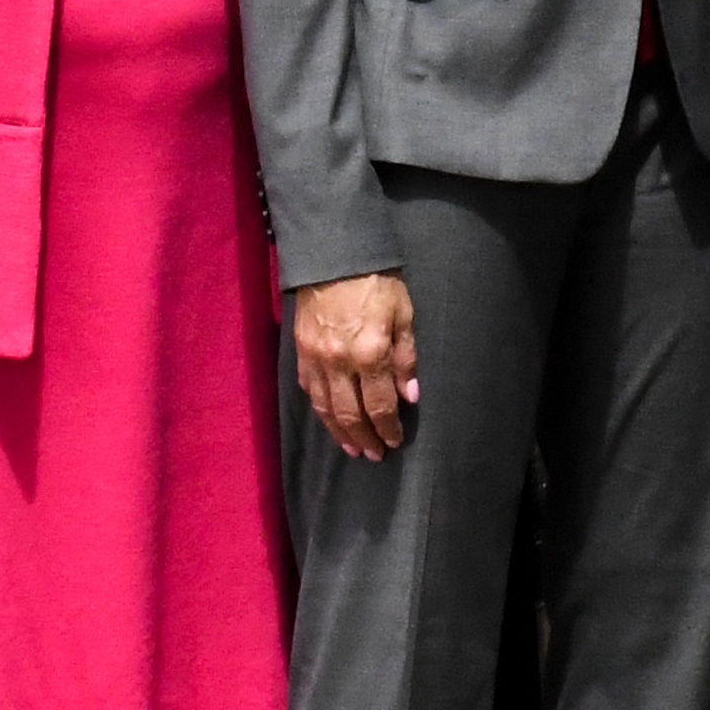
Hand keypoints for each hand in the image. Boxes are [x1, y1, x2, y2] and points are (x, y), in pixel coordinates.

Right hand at [291, 273, 418, 459]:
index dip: (388, 428)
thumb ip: (406, 357)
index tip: (395, 442)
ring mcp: (316, 359)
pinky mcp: (300, 351)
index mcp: (369, 354)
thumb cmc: (377, 281)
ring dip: (339, 432)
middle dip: (364, 438)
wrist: (334, 254)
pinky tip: (328, 418)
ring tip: (352, 448)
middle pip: (351, 414)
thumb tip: (410, 395)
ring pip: (325, 408)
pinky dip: (319, 409)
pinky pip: (309, 389)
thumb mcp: (403, 314)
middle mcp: (339, 363)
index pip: (380, 405)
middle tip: (374, 455)